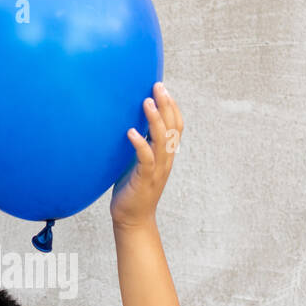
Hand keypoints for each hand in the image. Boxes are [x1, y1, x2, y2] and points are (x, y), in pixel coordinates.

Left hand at [110, 81, 182, 228]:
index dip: (172, 107)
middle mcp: (165, 160)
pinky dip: (140, 144)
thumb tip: (129, 122)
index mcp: (165, 155)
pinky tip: (131, 132)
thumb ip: (139, 144)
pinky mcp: (144, 179)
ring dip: (155, 120)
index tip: (163, 88)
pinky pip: (145, 159)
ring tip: (146, 102)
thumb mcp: (137, 161)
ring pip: (161, 141)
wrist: (132, 219)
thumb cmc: (132, 188)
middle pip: (171, 128)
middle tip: (158, 86)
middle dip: (166, 105)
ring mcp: (156, 170)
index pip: (175, 126)